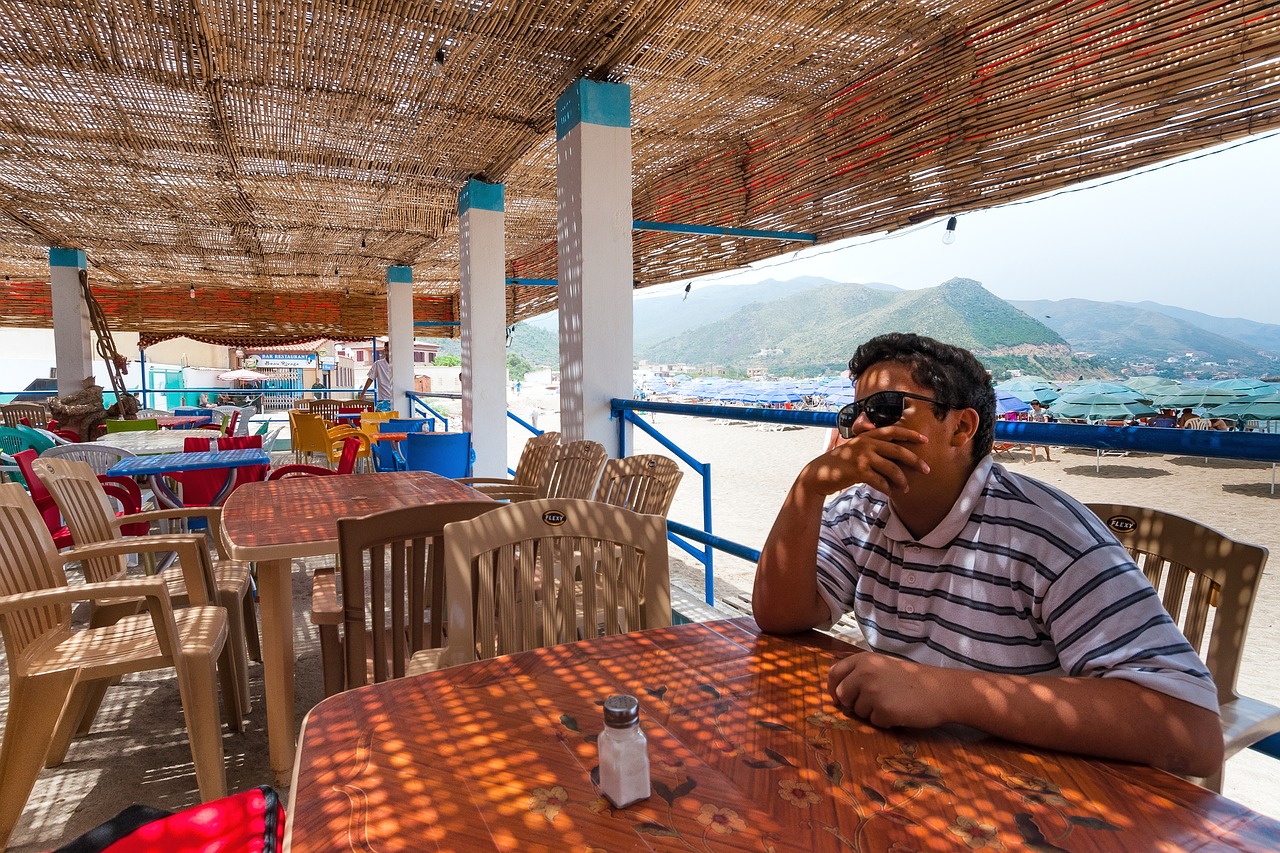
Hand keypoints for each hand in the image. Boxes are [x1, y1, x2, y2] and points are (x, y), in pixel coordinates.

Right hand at [802, 426, 929, 495]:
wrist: (819, 474)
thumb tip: (893, 457)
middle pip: (898, 450)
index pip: (893, 431)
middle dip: (915, 460)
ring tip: (906, 489)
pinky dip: (887, 489)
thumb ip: (872, 449)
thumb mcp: (855, 450)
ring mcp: (862, 456)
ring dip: (902, 480)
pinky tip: (890, 493)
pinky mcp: (859, 471)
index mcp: (867, 436)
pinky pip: (880, 481)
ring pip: (892, 468)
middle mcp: (866, 443)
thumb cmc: (840, 464)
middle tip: (927, 470)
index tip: (925, 440)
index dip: (910, 434)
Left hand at [828, 652, 952, 729]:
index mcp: (863, 660)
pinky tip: (899, 712)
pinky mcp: (883, 710)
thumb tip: (837, 690)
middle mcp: (864, 673)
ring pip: (858, 711)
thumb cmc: (911, 678)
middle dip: (853, 703)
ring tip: (892, 703)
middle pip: (842, 695)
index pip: (834, 674)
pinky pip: (874, 722)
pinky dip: (885, 721)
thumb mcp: (882, 665)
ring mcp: (873, 692)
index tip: (838, 698)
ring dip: (872, 712)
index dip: (833, 688)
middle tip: (872, 703)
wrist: (939, 689)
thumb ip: (860, 672)